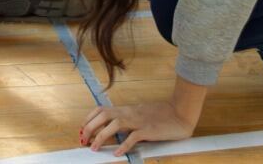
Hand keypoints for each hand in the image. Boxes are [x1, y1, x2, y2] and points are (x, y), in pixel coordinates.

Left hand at [80, 100, 197, 155]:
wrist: (180, 113)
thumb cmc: (162, 115)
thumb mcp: (140, 115)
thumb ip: (128, 121)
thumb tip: (116, 130)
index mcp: (126, 109)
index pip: (102, 109)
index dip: (89, 118)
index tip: (82, 129)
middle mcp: (129, 113)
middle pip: (103, 115)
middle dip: (90, 127)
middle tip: (83, 140)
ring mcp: (138, 120)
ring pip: (114, 124)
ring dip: (101, 135)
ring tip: (94, 148)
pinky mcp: (148, 130)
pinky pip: (133, 137)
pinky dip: (124, 145)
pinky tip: (117, 153)